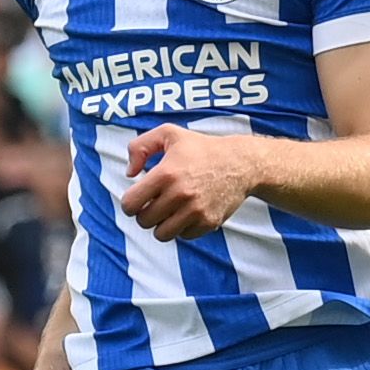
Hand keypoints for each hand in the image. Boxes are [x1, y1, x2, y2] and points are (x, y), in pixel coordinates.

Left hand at [114, 125, 263, 239]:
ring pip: (161, 234)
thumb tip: (129, 173)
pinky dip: (182, 228)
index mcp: (166, 174)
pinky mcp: (209, 222)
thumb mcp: (168, 133)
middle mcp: (180, 194)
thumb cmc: (201, 148)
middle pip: (144, 221)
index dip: (130, 203)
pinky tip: (187, 212)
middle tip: (156, 202)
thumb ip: (139, 147)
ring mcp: (195, 211)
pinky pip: (183, 236)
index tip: (139, 198)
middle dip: (146, 213)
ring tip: (169, 210)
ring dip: (162, 224)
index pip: (130, 204)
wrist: (240, 163)